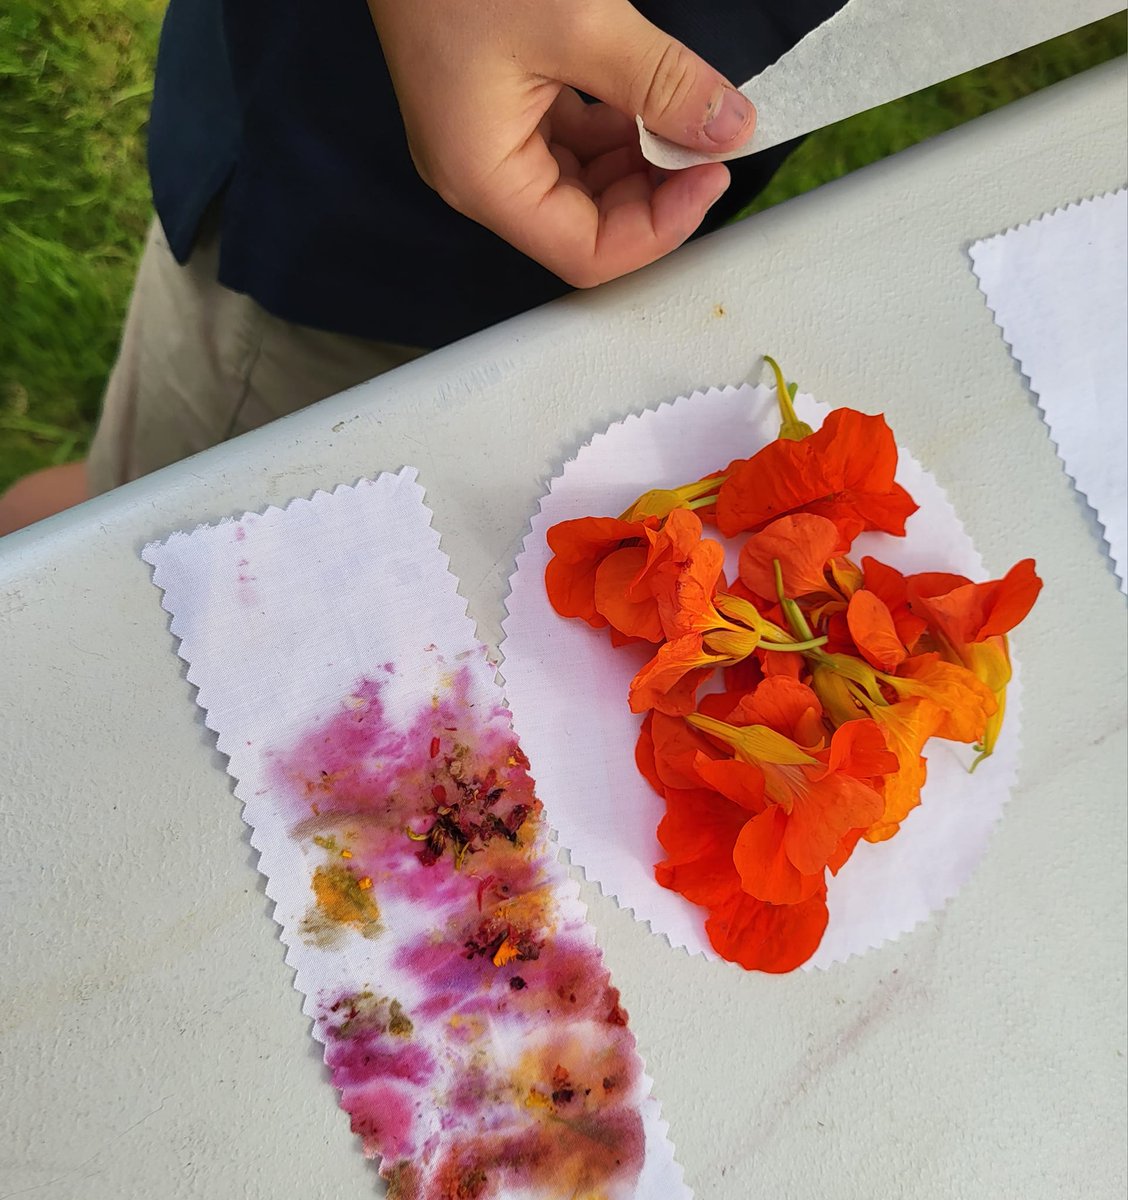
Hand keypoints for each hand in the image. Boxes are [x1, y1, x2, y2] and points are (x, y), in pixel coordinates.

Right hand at [368, 0, 755, 286]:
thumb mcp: (578, 19)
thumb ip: (662, 82)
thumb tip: (729, 127)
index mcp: (485, 178)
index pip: (587, 253)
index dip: (659, 229)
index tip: (711, 173)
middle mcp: (481, 175)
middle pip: (586, 227)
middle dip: (654, 195)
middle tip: (709, 144)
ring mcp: (487, 140)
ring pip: (582, 186)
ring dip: (640, 162)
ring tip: (686, 114)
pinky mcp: (499, 104)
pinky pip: (569, 141)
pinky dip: (617, 128)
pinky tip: (649, 94)